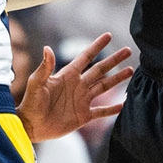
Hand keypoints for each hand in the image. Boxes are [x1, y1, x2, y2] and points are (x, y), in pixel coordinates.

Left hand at [17, 32, 132, 141]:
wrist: (31, 126)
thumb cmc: (31, 103)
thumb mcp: (36, 83)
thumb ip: (44, 67)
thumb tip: (47, 48)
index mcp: (68, 75)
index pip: (86, 57)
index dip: (97, 46)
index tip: (108, 36)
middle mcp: (78, 85)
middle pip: (100, 69)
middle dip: (114, 60)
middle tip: (128, 51)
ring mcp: (82, 100)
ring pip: (104, 86)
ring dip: (117, 79)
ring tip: (131, 71)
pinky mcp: (83, 116)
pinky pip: (101, 111)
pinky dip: (112, 109)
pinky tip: (123, 104)